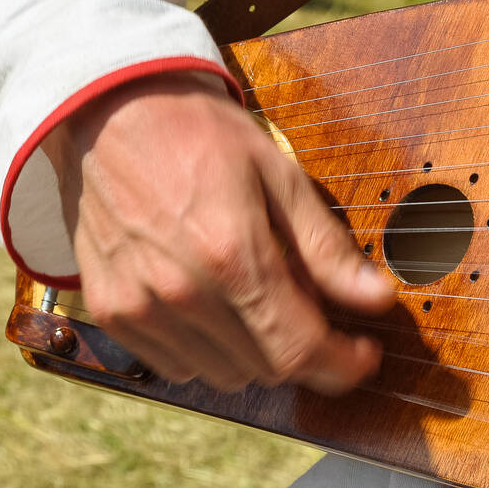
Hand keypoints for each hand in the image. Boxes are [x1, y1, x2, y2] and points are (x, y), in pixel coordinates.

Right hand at [50, 72, 393, 392]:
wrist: (111, 110)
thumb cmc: (202, 135)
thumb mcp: (280, 177)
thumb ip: (327, 249)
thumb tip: (378, 299)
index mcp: (232, 255)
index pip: (300, 349)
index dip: (344, 364)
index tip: (365, 354)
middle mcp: (181, 292)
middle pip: (267, 368)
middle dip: (308, 352)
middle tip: (320, 314)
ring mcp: (139, 307)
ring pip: (224, 376)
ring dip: (258, 355)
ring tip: (264, 302)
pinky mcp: (110, 312)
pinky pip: (176, 367)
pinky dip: (209, 352)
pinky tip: (218, 308)